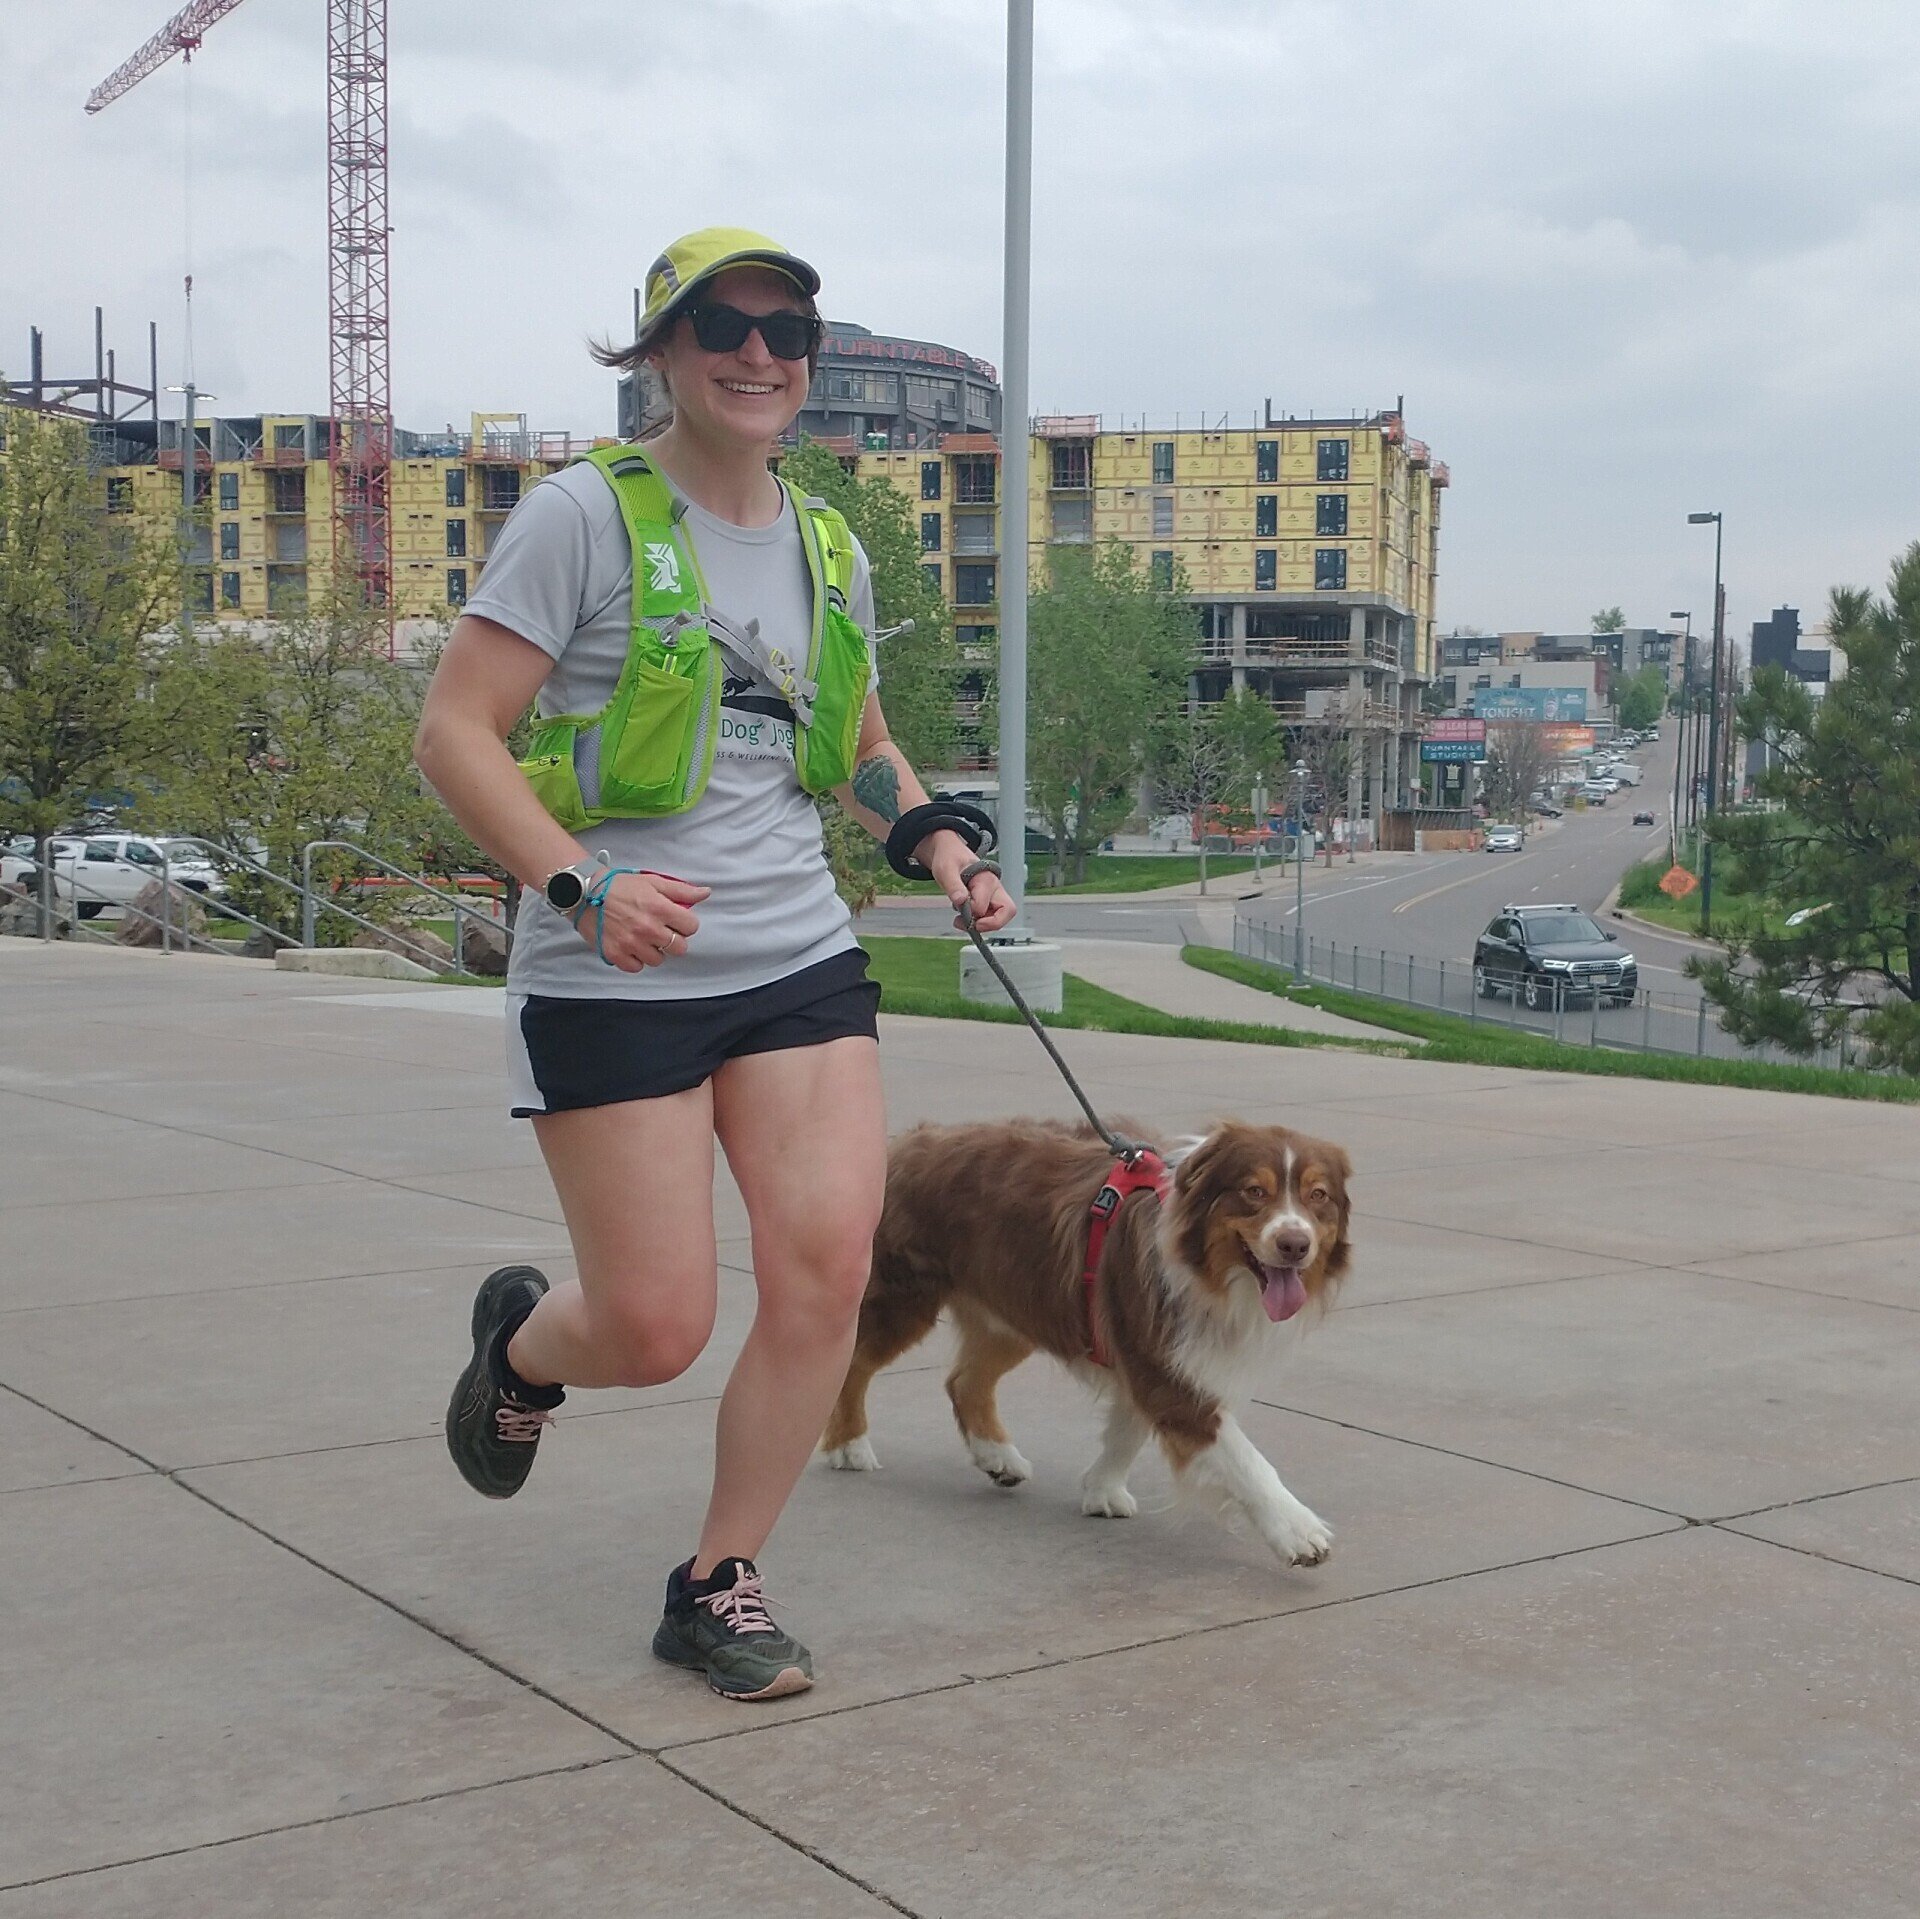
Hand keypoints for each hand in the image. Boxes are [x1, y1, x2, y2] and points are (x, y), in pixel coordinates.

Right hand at [572, 869, 709, 971]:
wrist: (584, 892)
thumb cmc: (619, 886)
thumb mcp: (652, 882)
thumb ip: (681, 890)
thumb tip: (705, 893)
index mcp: (659, 908)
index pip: (691, 927)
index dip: (685, 924)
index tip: (675, 920)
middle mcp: (648, 928)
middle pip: (679, 948)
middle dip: (673, 939)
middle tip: (659, 930)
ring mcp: (631, 943)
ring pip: (658, 960)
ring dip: (653, 950)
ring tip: (642, 937)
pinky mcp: (615, 954)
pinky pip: (636, 967)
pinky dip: (635, 959)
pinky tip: (630, 945)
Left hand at [924, 831, 1015, 934]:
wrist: (950, 853)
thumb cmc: (949, 859)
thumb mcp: (945, 870)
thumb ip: (953, 885)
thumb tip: (961, 901)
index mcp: (986, 879)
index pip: (983, 906)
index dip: (970, 912)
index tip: (957, 908)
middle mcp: (995, 887)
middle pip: (1009, 911)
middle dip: (991, 924)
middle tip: (971, 925)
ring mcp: (995, 895)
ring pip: (1002, 917)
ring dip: (983, 925)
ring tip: (961, 920)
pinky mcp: (990, 901)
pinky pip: (993, 917)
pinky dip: (980, 922)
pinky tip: (964, 917)